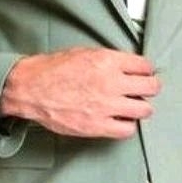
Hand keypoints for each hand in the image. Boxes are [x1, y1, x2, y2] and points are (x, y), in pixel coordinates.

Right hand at [0, 46, 160, 138]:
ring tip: (132, 106)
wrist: (30, 88)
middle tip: (144, 90)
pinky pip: (127, 129)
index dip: (146, 71)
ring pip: (144, 110)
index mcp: (107, 61)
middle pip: (151, 87)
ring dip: (140, 107)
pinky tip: (120, 120)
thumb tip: (129, 67)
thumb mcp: (84, 53)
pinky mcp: (98, 126)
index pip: (145, 66)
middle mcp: (111, 83)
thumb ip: (109, 60)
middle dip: (150, 88)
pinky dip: (127, 125)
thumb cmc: (52, 70)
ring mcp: (106, 106)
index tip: (144, 74)